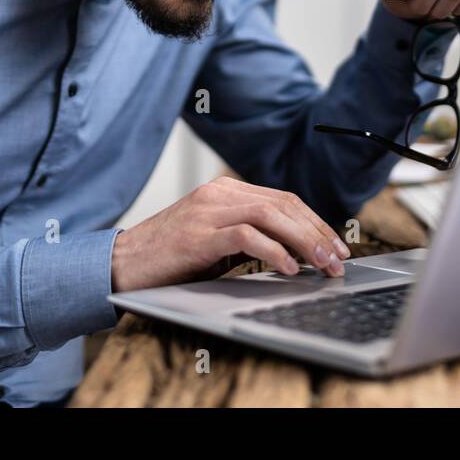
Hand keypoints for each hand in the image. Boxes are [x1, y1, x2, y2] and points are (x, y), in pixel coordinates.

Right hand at [110, 175, 351, 291]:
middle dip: (318, 233)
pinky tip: (289, 269)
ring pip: (271, 215)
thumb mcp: (216, 243)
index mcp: (226, 190)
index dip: (316, 222)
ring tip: (323, 265)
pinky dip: (273, 251)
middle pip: (284, 205)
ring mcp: (208, 211)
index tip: (336, 246)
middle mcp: (220, 193)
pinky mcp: (198, 234)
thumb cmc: (169, 259)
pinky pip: (246, 236)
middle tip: (338, 260)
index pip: (284, 199)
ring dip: (304, 242)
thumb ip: (250, 237)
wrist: (121, 266)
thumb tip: (296, 252)